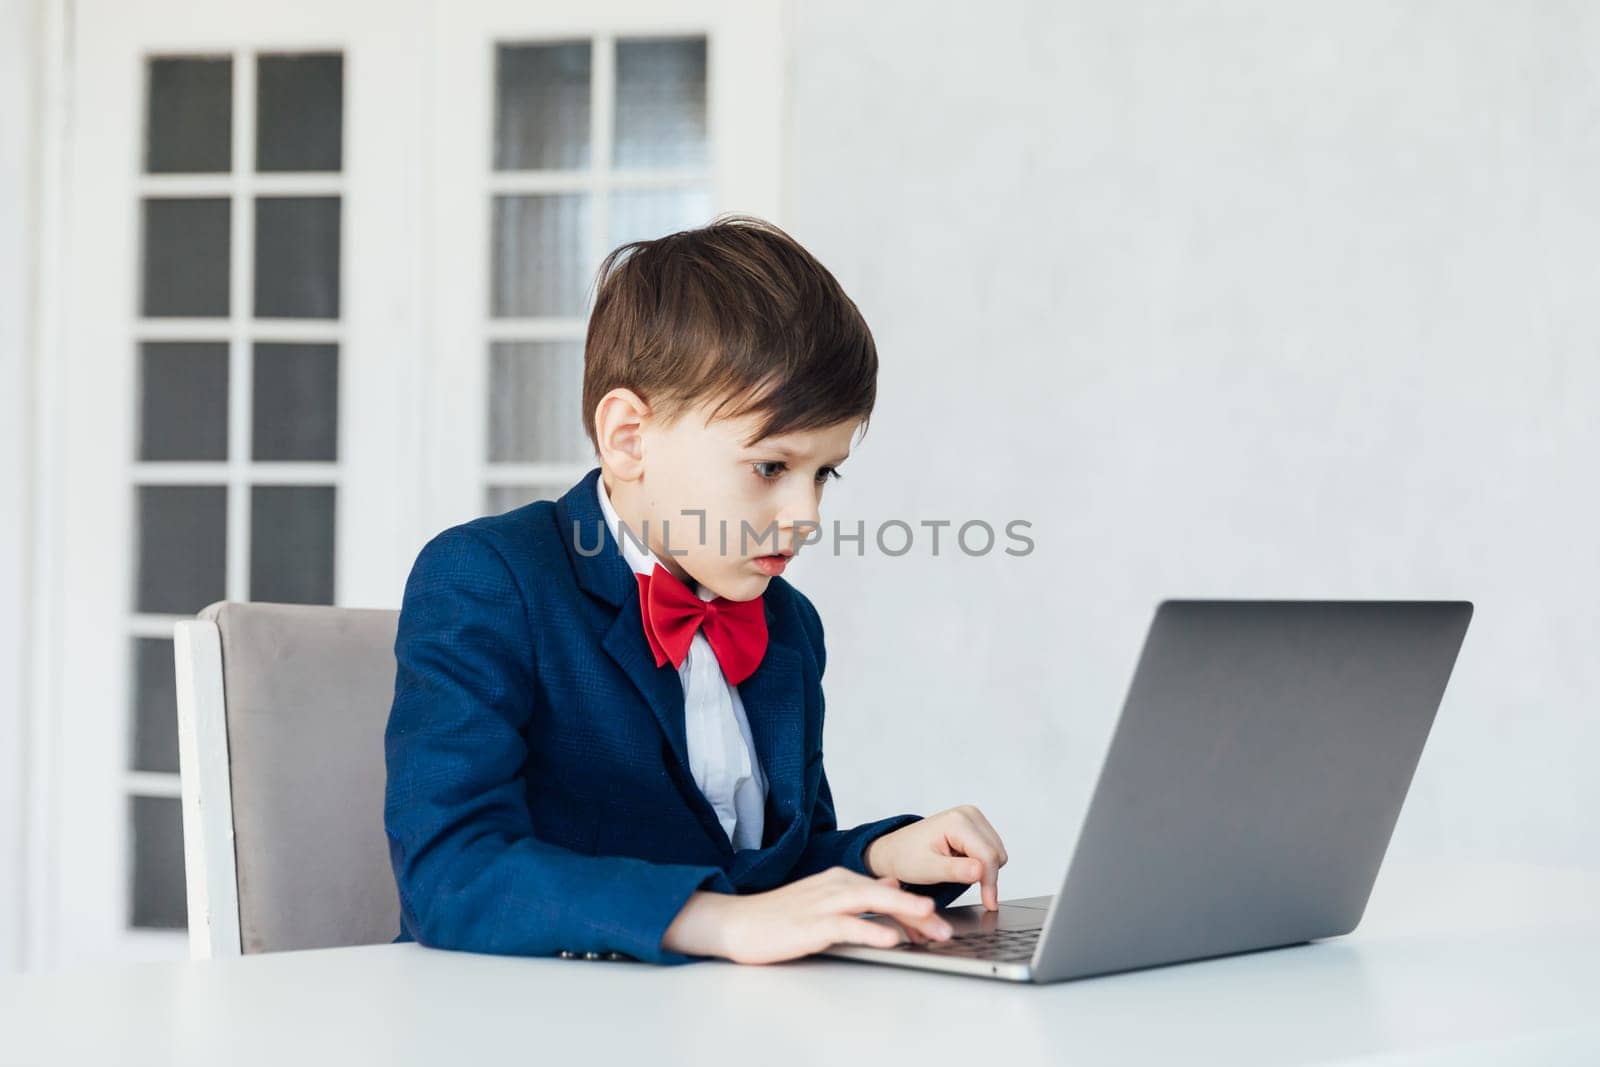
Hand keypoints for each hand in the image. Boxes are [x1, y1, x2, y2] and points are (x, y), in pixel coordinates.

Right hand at [661, 867, 954, 963]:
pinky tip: (890, 938)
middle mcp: (834, 886)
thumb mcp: (823, 899)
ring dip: (903, 914)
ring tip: (929, 924)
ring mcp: (821, 904)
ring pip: (870, 903)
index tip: (938, 925)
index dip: (914, 908)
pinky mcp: (808, 925)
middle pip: (885, 893)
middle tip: (945, 928)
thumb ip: (859, 892)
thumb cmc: (780, 916)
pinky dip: (871, 931)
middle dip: (918, 910)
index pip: (886, 892)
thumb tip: (893, 885)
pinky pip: (845, 926)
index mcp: (839, 880)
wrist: (736, 922)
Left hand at [864, 804, 1009, 909]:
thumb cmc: (906, 858)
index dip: (990, 883)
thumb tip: (980, 872)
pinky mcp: (975, 825)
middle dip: (985, 875)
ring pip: (996, 852)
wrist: (895, 851)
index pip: (988, 856)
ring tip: (956, 870)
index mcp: (958, 821)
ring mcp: (973, 817)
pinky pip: (990, 850)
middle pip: (996, 853)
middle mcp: (969, 814)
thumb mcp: (928, 869)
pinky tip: (961, 864)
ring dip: (983, 869)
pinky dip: (980, 863)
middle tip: (963, 884)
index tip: (989, 903)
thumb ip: (955, 870)